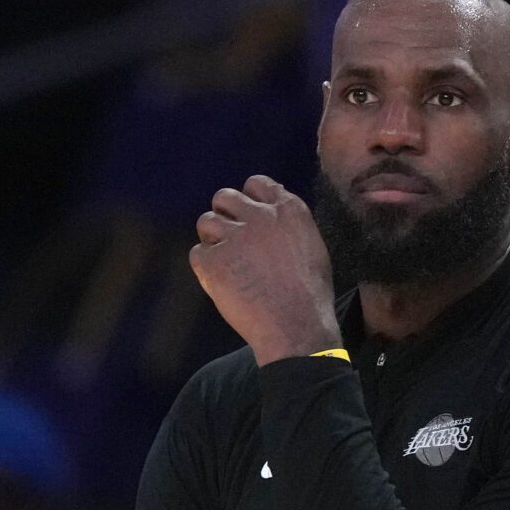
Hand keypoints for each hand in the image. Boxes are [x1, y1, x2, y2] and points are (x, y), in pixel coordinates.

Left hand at [189, 176, 343, 365]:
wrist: (296, 325)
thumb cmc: (309, 294)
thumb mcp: (311, 247)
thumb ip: (287, 226)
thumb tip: (272, 216)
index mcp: (288, 209)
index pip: (256, 183)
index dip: (248, 200)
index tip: (247, 217)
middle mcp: (259, 216)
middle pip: (224, 197)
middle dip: (224, 215)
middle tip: (230, 240)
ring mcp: (234, 237)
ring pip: (205, 221)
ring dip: (212, 239)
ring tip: (226, 263)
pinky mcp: (213, 261)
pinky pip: (197, 253)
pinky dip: (205, 267)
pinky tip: (221, 282)